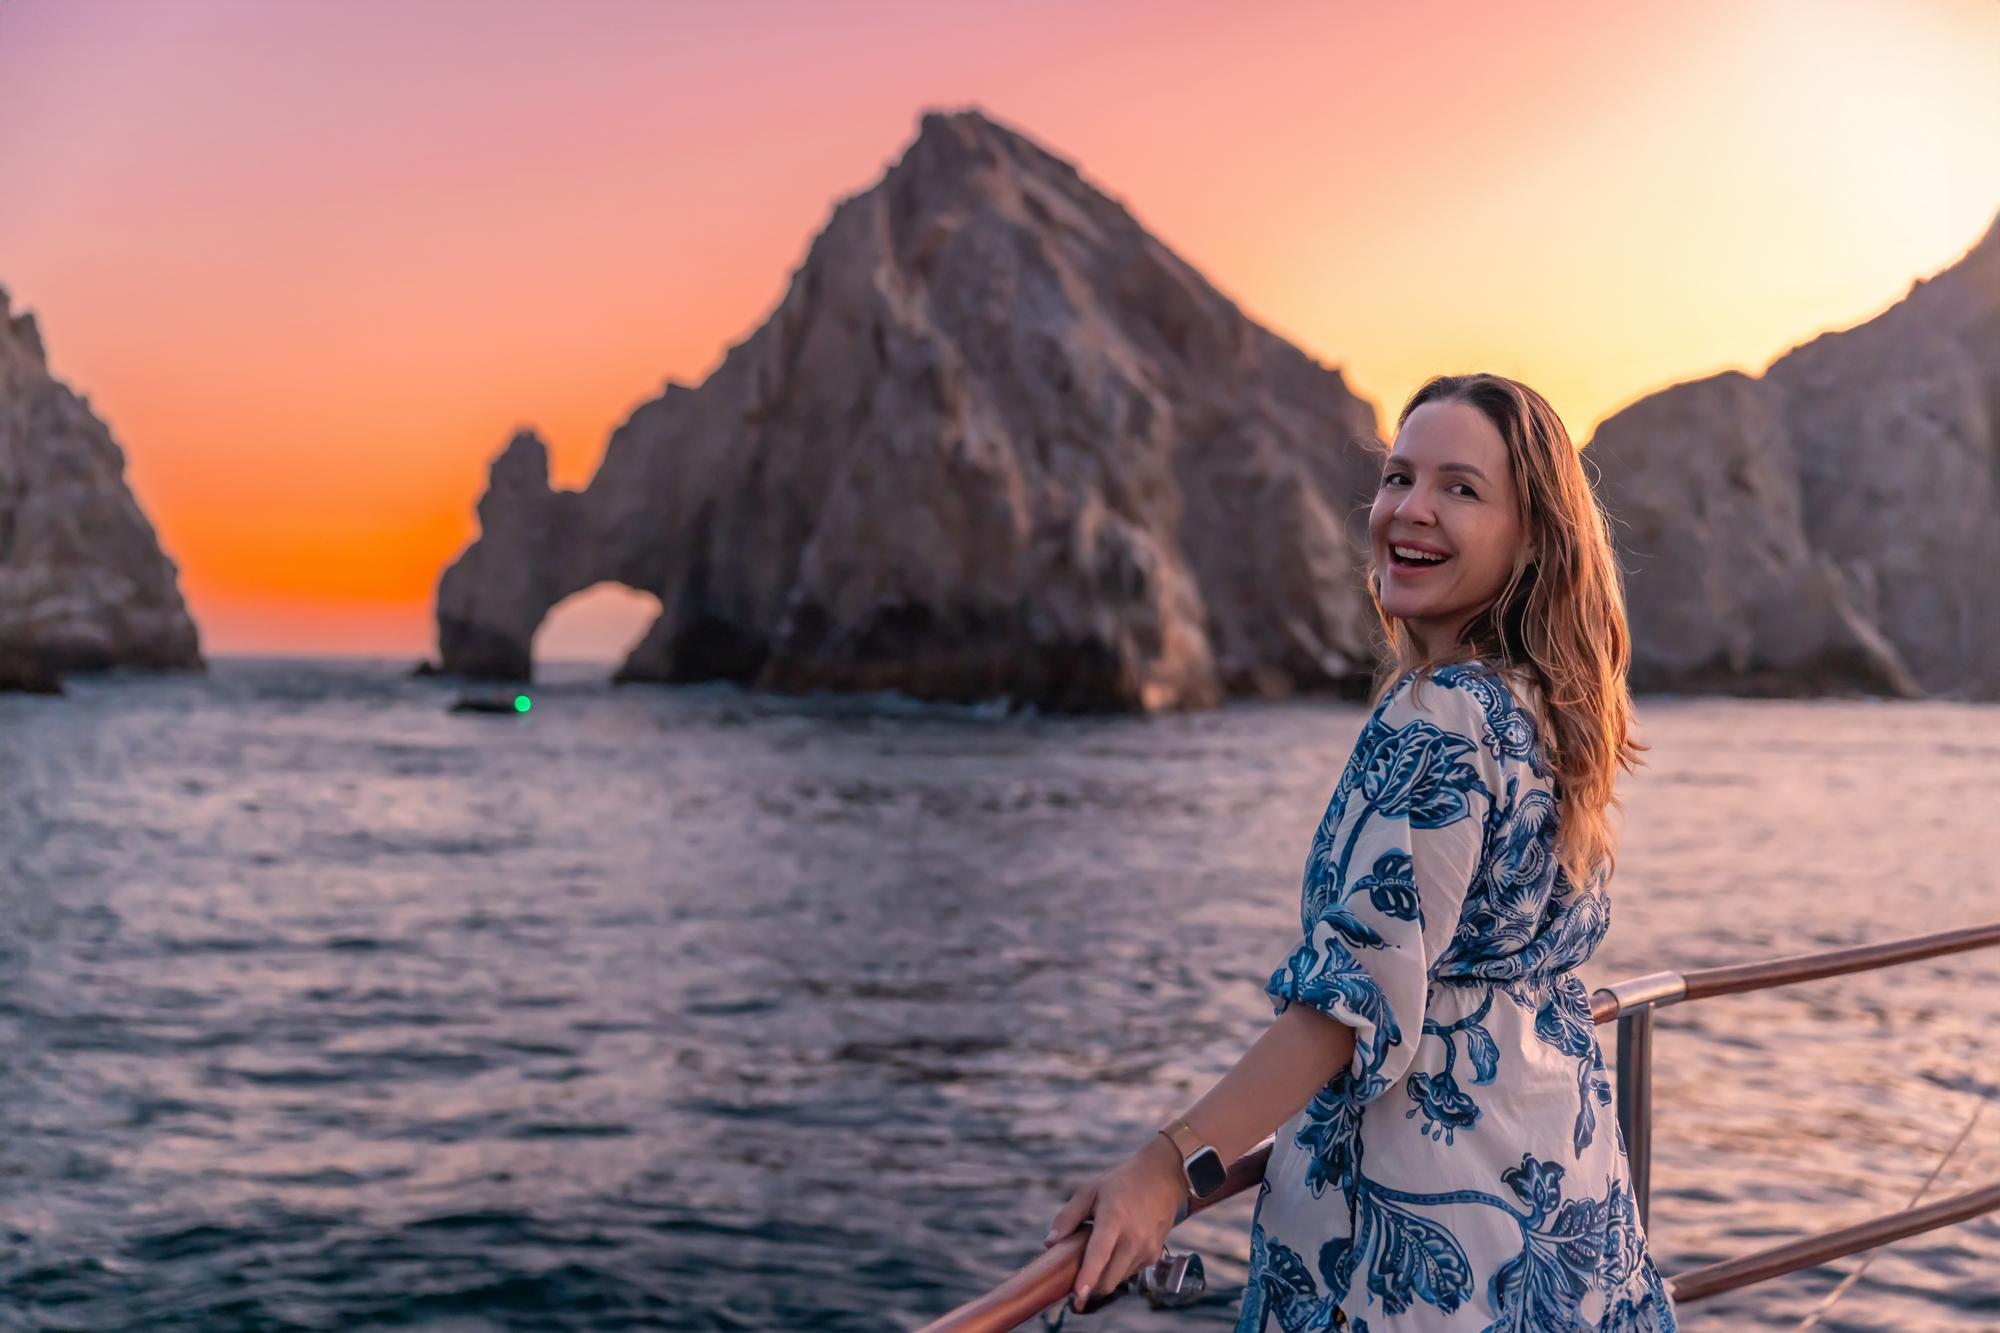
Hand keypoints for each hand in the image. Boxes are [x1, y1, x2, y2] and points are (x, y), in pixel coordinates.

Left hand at [1042, 1134, 1187, 1311]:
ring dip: (1103, 1276)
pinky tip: (1115, 1249)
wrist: (1163, 1178)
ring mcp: (1147, 1249)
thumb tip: (1049, 1243)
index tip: (1078, 1295)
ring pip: (1117, 1279)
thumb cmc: (1121, 1183)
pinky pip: (1129, 1273)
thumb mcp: (1090, 1190)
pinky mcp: (1154, 1256)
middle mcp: (1134, 1238)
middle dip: (1089, 1285)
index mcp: (1114, 1218)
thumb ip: (1068, 1217)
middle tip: (1073, 1279)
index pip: (1100, 1253)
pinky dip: (1117, 1269)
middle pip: (1108, 1279)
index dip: (1088, 1276)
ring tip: (1097, 1253)